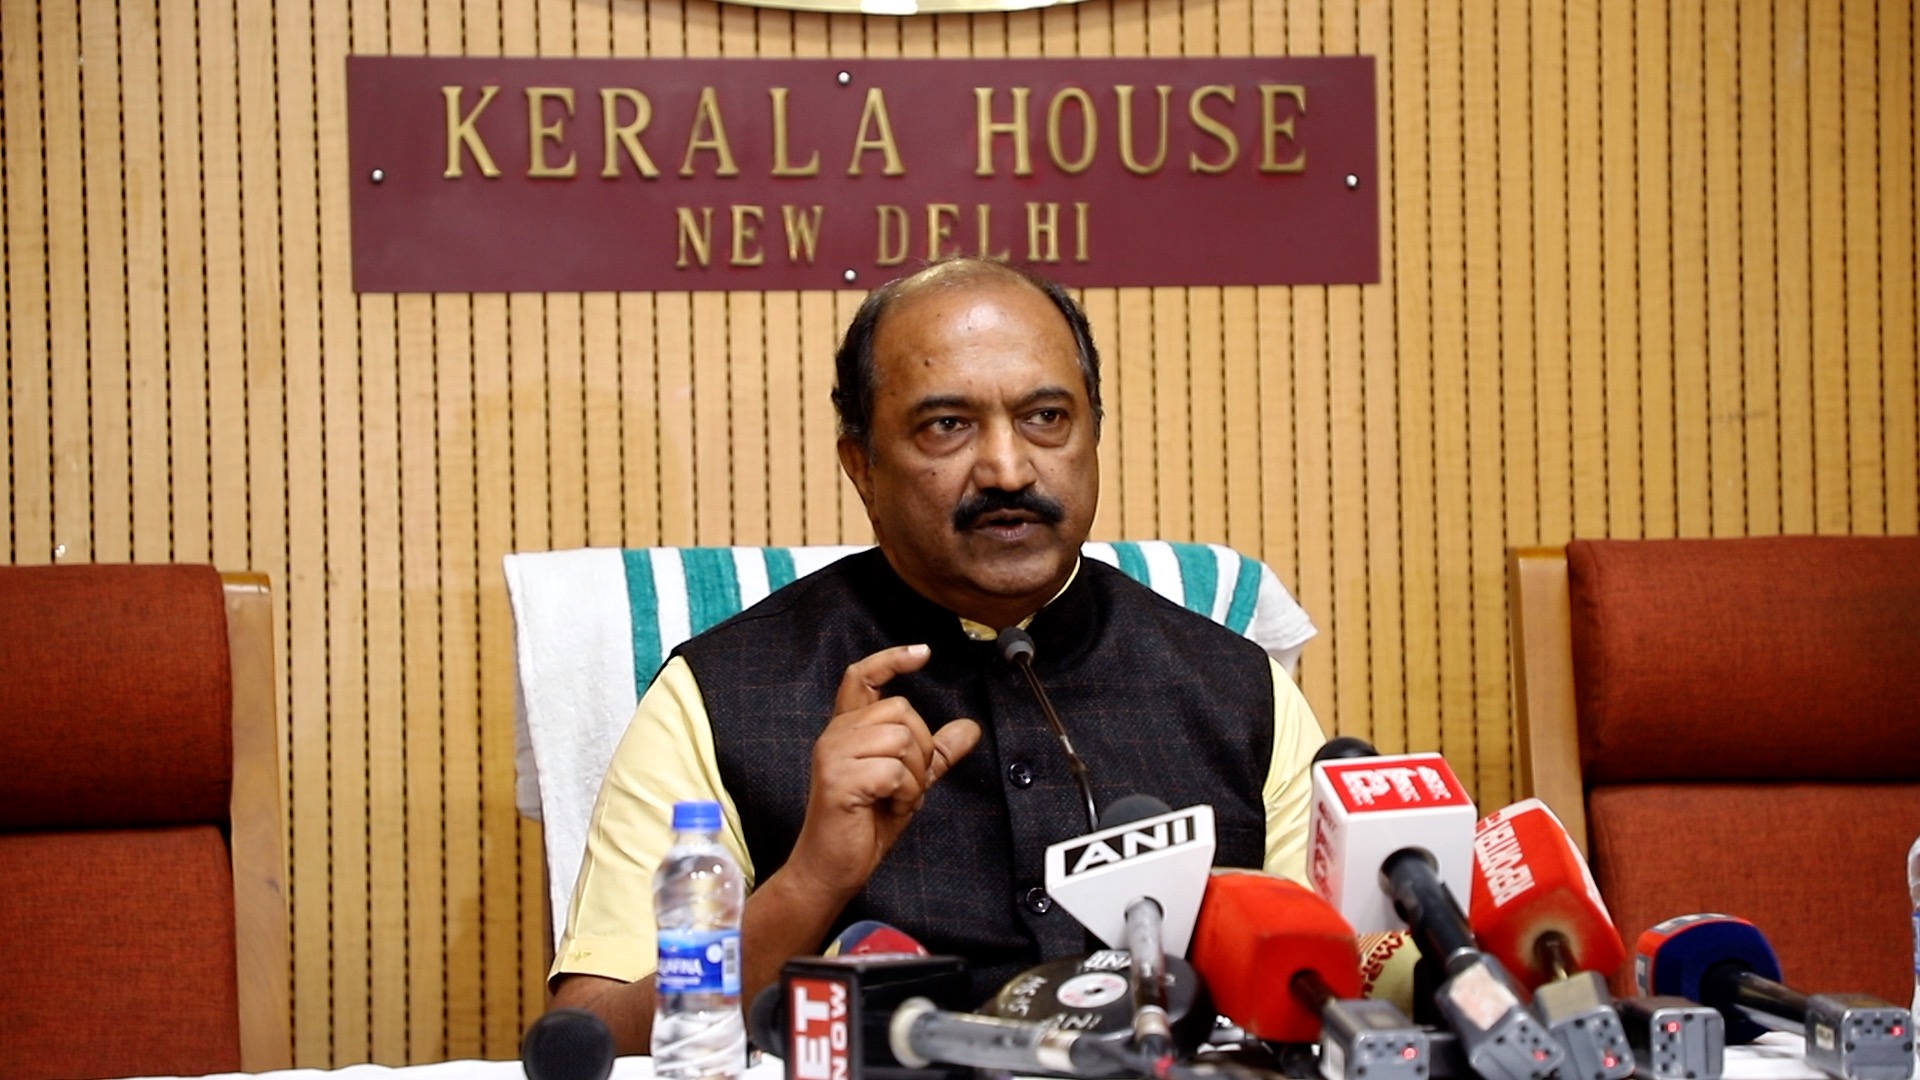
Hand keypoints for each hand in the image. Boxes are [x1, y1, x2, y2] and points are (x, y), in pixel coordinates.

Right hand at [785, 643, 982, 899]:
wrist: (831, 869)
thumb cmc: (863, 825)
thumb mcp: (908, 782)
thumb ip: (935, 753)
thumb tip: (969, 728)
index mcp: (847, 730)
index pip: (862, 676)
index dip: (892, 659)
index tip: (923, 653)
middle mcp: (836, 735)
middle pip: (901, 710)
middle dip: (921, 750)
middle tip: (906, 785)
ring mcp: (834, 754)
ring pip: (902, 738)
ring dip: (914, 776)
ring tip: (895, 798)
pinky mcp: (839, 779)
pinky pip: (895, 771)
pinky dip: (905, 794)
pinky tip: (889, 808)